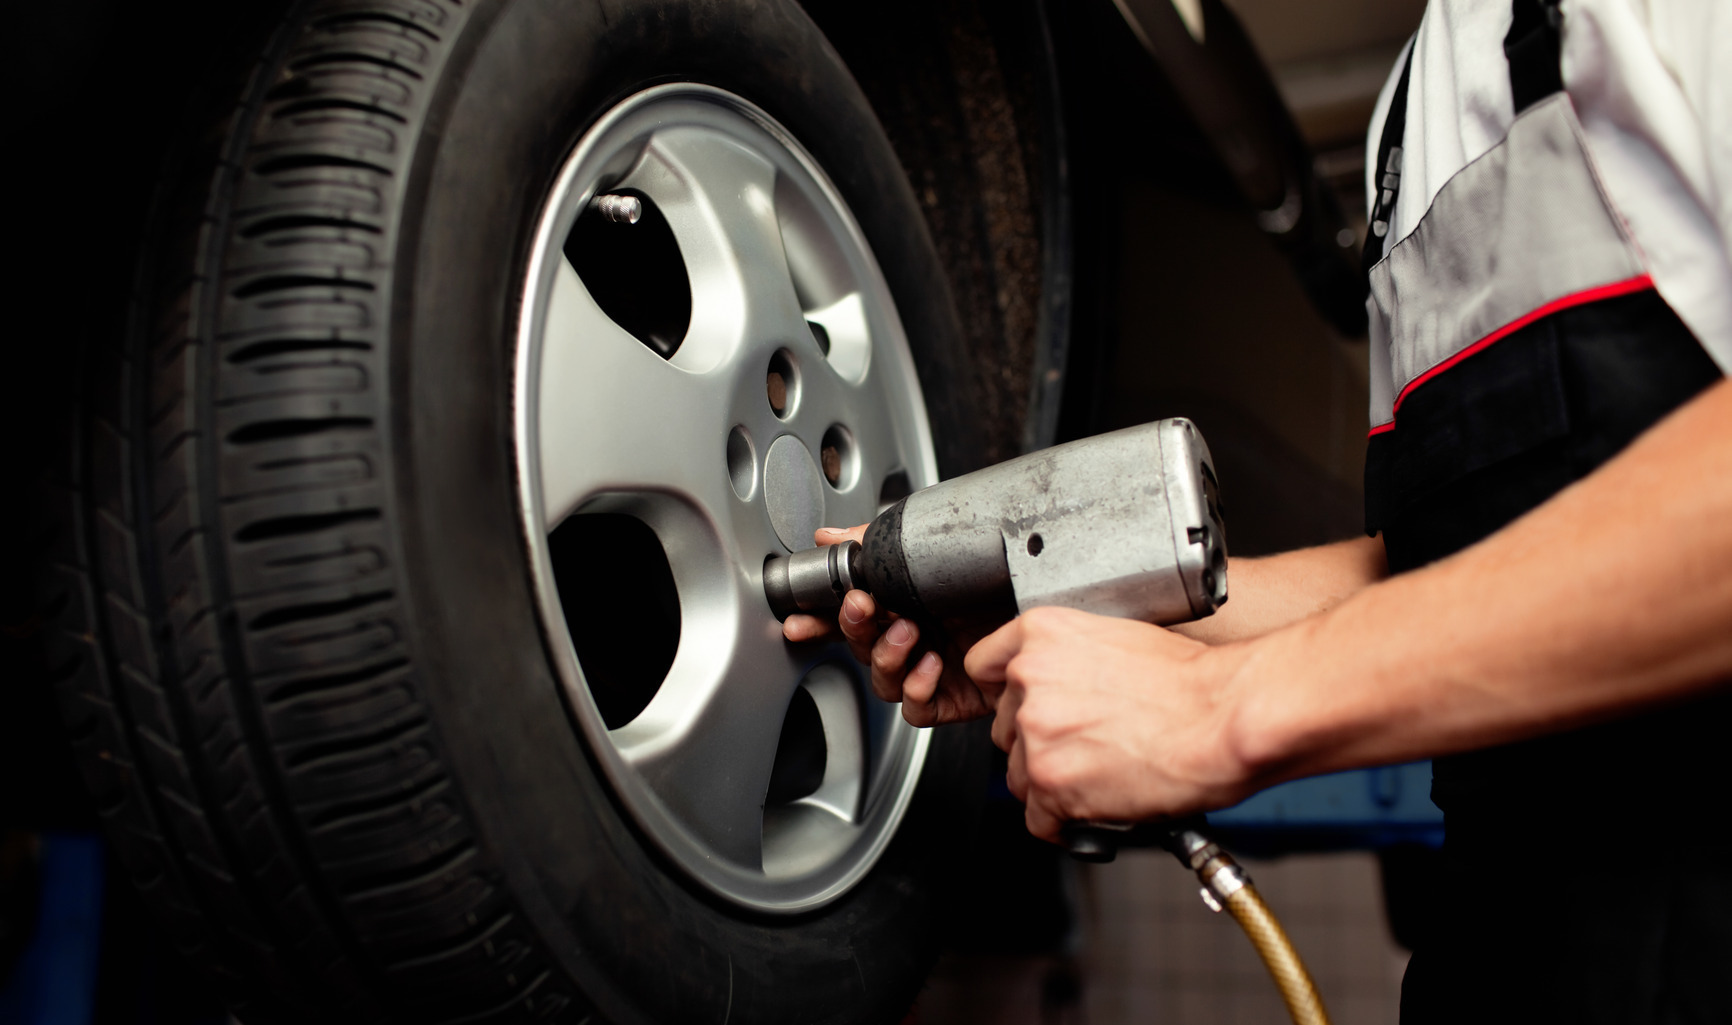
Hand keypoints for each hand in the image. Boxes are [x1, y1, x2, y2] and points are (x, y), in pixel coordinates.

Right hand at [782, 526, 1000, 725]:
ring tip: (908, 633)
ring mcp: (933, 666)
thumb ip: (878, 543)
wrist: (1052, 599)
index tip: (799, 618)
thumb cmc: (1002, 574)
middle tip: (863, 607)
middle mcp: (916, 633)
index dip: (819, 619)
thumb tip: (831, 537)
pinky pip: (916, 707)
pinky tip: (931, 666)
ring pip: (882, 679)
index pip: (850, 613)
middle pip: (861, 645)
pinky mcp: (954, 697)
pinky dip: (916, 688)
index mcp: (905, 599)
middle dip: (853, 628)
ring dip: (887, 656)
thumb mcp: (934, 550)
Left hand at [964, 606, 1255, 841]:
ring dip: (1054, 785)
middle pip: (1006, 727)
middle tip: (1088, 748)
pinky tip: (1101, 807)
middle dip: (1040, 743)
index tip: (1024, 707)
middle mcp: (1028, 679)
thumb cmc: (1192, 682)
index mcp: (1041, 633)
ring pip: (1020, 776)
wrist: (1224, 717)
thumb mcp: (1118, 640)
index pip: (983, 667)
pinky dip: (1067, 823)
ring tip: (1103, 778)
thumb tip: (1060, 688)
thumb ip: (1070, 660)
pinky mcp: (1051, 784)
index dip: (1008, 694)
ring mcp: (1036, 733)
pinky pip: (1039, 819)